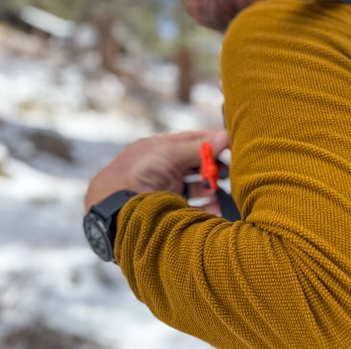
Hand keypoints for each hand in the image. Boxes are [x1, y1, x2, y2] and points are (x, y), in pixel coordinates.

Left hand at [84, 130, 228, 214]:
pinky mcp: (170, 207)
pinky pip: (194, 206)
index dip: (212, 142)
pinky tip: (214, 209)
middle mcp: (164, 167)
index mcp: (161, 149)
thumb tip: (225, 136)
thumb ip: (199, 146)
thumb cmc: (138, 172)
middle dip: (214, 168)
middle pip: (197, 164)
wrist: (118, 207)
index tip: (232, 145)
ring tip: (221, 194)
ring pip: (197, 186)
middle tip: (229, 172)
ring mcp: (167, 188)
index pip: (193, 140)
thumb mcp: (170, 153)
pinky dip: (206, 207)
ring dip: (211, 189)